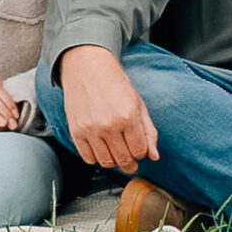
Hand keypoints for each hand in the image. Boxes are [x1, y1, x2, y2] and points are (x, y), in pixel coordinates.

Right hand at [56, 46, 158, 174]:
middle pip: (124, 160)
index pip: (140, 151)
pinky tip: (101, 148)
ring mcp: (91, 130)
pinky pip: (88, 158)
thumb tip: (154, 156)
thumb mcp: (138, 103)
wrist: (88, 68)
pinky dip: (96, 158)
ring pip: (106, 162)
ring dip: (114, 161)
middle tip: (130, 158)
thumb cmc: (114, 83)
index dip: (142, 152)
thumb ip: (148, 131)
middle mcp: (109, 125)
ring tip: (115, 151)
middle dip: (130, 163)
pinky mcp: (77, 132)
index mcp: (128, 116)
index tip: (138, 148)